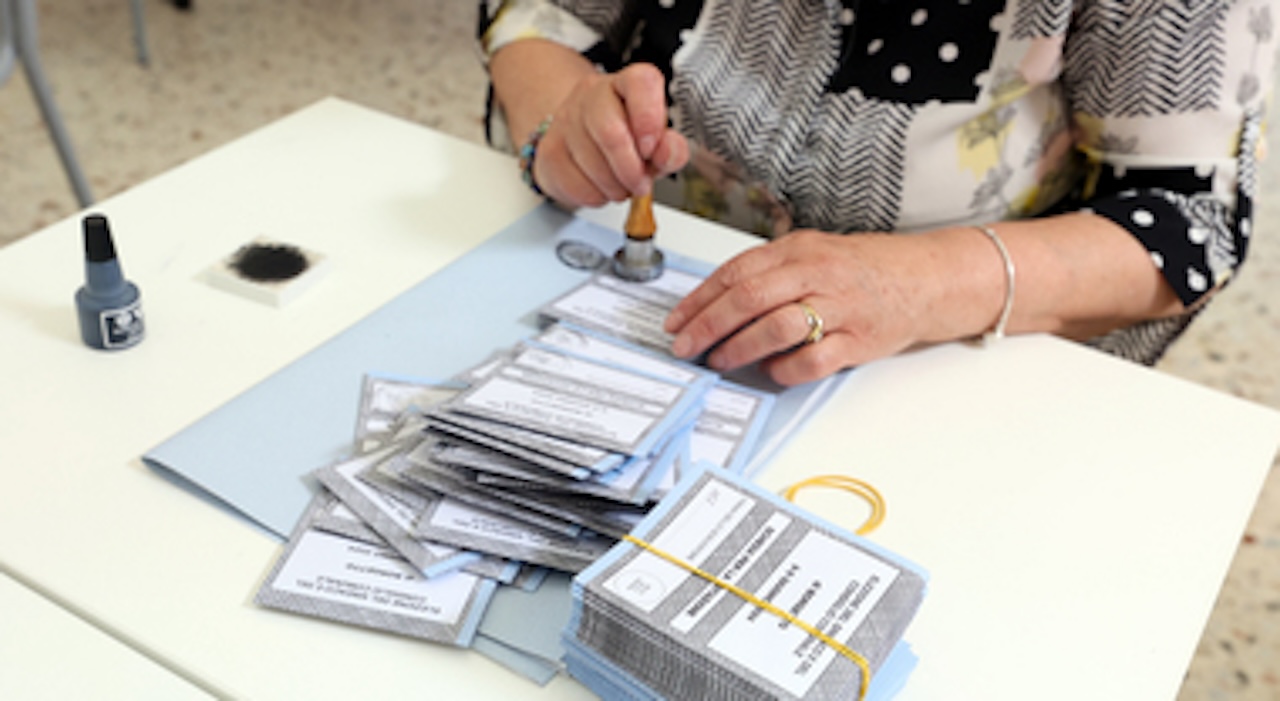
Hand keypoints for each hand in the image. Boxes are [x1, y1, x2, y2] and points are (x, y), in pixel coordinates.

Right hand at [533, 63, 688, 207]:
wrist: (583, 145)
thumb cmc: (627, 141)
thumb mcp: (659, 144)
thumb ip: (672, 148)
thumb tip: (667, 152)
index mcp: (627, 84)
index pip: (640, 83)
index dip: (649, 118)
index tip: (651, 148)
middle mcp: (593, 94)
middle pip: (610, 132)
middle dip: (631, 170)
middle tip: (640, 184)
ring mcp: (565, 120)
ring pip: (593, 164)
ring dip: (615, 188)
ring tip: (621, 185)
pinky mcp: (550, 150)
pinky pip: (577, 184)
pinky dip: (596, 196)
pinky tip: (600, 187)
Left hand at [663, 230, 941, 384]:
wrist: (926, 278)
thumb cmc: (863, 269)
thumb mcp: (813, 253)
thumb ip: (770, 271)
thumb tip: (717, 302)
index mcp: (800, 249)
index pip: (737, 271)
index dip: (700, 299)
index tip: (676, 320)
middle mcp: (817, 273)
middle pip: (749, 298)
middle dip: (707, 325)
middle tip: (685, 346)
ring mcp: (840, 307)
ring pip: (777, 327)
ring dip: (739, 348)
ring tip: (718, 360)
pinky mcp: (860, 340)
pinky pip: (813, 360)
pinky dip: (784, 369)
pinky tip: (771, 371)